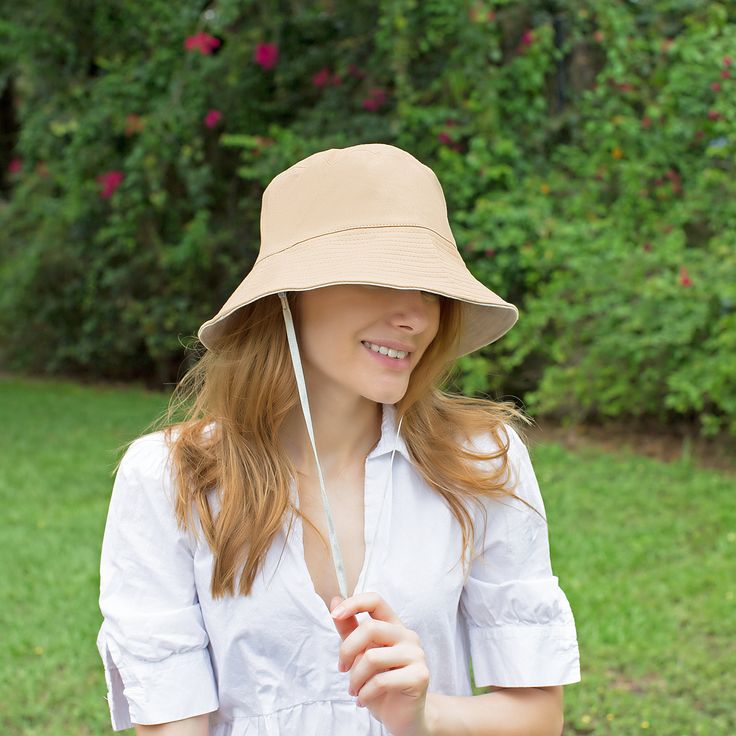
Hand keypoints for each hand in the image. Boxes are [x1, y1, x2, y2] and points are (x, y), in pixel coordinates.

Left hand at [330, 592, 431, 735]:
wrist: (403, 717)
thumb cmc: (381, 683)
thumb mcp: (360, 654)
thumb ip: (349, 628)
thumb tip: (335, 599)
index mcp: (393, 626)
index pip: (375, 601)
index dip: (354, 603)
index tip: (334, 614)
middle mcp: (407, 635)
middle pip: (370, 628)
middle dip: (347, 650)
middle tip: (342, 668)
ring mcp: (416, 655)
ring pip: (372, 657)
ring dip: (355, 678)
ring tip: (354, 689)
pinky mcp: (420, 676)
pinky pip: (381, 680)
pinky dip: (365, 692)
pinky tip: (363, 699)